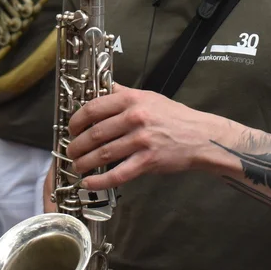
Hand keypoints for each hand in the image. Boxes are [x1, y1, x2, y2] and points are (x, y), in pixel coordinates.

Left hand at [65, 84, 222, 190]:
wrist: (200, 136)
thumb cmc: (174, 116)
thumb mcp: (147, 96)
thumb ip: (122, 93)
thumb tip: (102, 87)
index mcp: (131, 100)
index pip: (93, 108)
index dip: (76, 121)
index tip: (71, 129)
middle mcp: (134, 118)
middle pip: (94, 133)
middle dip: (76, 145)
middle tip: (70, 152)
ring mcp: (141, 140)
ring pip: (103, 154)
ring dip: (84, 162)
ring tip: (77, 166)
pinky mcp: (148, 161)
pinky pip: (118, 174)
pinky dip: (100, 180)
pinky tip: (89, 182)